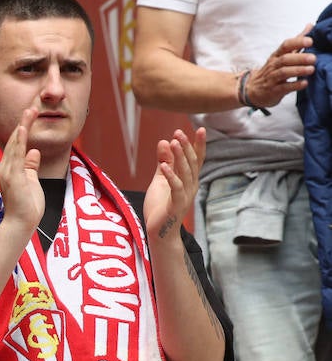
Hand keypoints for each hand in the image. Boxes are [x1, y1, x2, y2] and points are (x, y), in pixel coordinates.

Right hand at [0, 108, 44, 232]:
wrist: (21, 223)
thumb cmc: (27, 206)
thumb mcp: (31, 181)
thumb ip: (31, 166)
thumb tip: (34, 151)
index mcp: (10, 168)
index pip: (17, 144)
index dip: (24, 128)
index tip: (31, 114)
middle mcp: (6, 167)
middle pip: (15, 140)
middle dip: (23, 122)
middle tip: (31, 106)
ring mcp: (9, 171)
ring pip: (16, 144)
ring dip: (22, 127)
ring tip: (29, 111)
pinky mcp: (14, 177)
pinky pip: (17, 155)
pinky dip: (20, 141)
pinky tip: (23, 129)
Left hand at [144, 127, 205, 246]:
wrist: (159, 232)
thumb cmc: (160, 206)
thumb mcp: (160, 180)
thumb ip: (164, 162)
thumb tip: (165, 141)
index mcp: (188, 180)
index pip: (196, 159)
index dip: (198, 145)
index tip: (200, 128)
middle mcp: (190, 186)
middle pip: (192, 163)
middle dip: (186, 146)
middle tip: (179, 132)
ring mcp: (185, 195)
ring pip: (185, 173)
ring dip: (179, 156)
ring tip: (174, 141)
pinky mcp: (176, 205)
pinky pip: (176, 188)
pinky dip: (170, 176)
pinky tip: (164, 166)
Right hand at [242, 25, 315, 108]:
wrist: (251, 90)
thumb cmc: (271, 71)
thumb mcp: (282, 55)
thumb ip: (297, 41)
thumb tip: (310, 26)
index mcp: (276, 55)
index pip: (285, 46)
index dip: (297, 42)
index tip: (310, 41)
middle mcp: (273, 66)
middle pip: (285, 59)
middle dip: (299, 58)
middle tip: (313, 58)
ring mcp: (272, 78)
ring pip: (283, 72)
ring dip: (298, 70)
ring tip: (311, 69)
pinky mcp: (273, 91)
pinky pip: (283, 88)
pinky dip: (294, 85)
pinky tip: (304, 83)